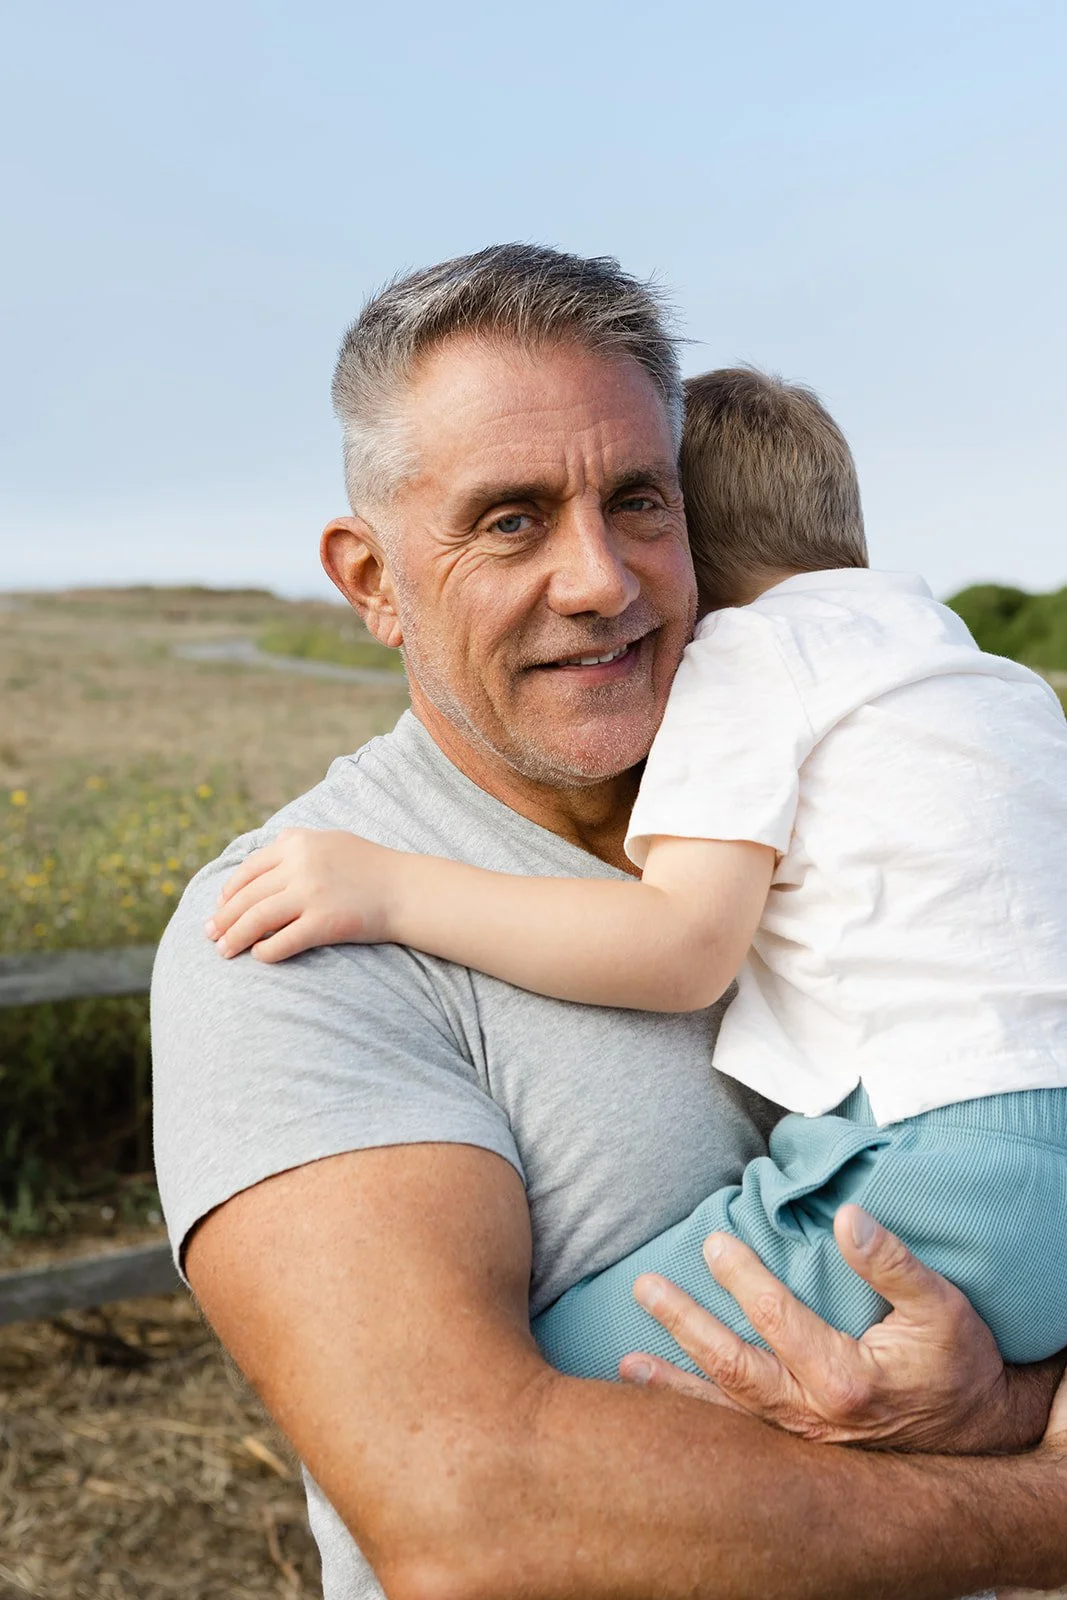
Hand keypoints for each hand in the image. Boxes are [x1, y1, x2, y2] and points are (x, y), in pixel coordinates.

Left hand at [205, 828, 398, 960]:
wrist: (407, 889)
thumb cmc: (369, 867)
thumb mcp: (330, 841)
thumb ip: (296, 846)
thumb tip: (261, 860)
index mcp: (297, 842)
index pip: (249, 869)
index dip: (228, 892)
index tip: (219, 909)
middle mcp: (301, 864)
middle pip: (247, 896)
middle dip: (223, 918)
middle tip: (209, 936)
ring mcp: (312, 892)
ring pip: (257, 918)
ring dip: (235, 937)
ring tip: (223, 951)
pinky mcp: (325, 921)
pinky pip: (282, 941)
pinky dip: (265, 951)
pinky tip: (259, 957)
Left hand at [619, 1203, 1063, 1453]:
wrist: (982, 1435)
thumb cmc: (958, 1363)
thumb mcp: (940, 1305)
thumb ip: (892, 1262)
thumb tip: (847, 1218)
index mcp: (846, 1379)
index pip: (777, 1318)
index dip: (742, 1277)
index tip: (713, 1241)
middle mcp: (815, 1418)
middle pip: (734, 1367)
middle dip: (685, 1325)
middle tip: (645, 1286)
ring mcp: (803, 1440)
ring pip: (726, 1410)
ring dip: (674, 1383)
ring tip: (625, 1362)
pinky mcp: (799, 1450)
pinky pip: (736, 1436)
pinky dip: (695, 1419)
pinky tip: (657, 1404)